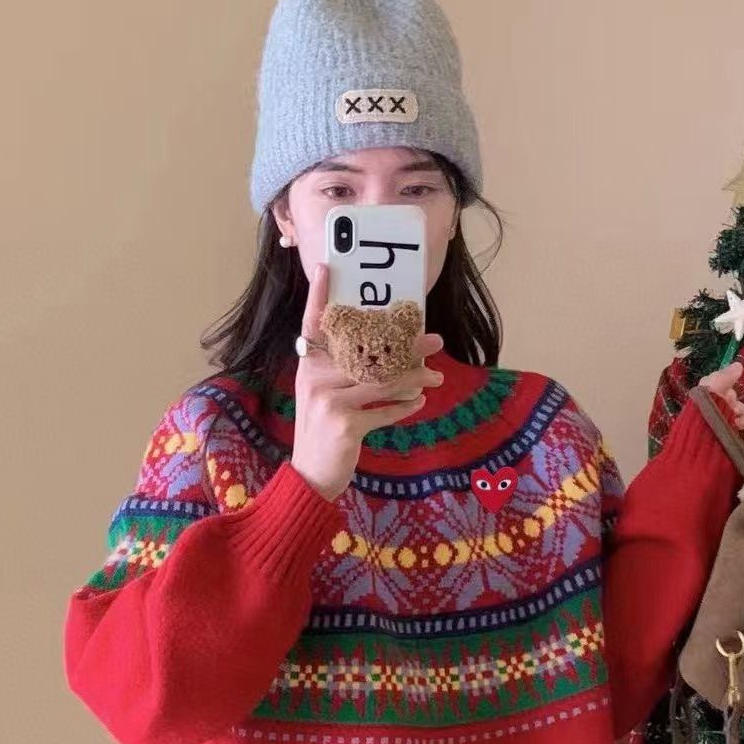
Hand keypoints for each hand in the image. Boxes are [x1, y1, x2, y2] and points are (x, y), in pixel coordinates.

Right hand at [290, 262, 444, 502]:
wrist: (310, 476)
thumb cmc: (323, 434)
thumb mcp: (324, 398)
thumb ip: (343, 374)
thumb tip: (388, 354)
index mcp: (309, 367)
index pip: (313, 325)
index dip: (320, 296)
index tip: (327, 267)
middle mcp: (316, 379)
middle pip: (366, 351)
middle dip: (404, 346)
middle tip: (433, 340)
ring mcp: (329, 401)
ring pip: (382, 380)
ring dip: (414, 378)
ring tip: (434, 376)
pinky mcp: (346, 424)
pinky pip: (385, 410)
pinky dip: (404, 407)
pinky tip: (418, 402)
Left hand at [696, 361, 743, 448]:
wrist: (700, 442)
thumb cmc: (701, 413)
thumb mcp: (709, 388)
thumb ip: (723, 376)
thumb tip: (738, 365)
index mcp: (712, 408)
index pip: (730, 395)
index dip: (729, 394)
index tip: (726, 395)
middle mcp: (720, 421)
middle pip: (741, 407)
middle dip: (737, 407)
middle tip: (730, 411)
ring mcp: (729, 434)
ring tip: (734, 423)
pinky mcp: (737, 446)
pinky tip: (743, 431)